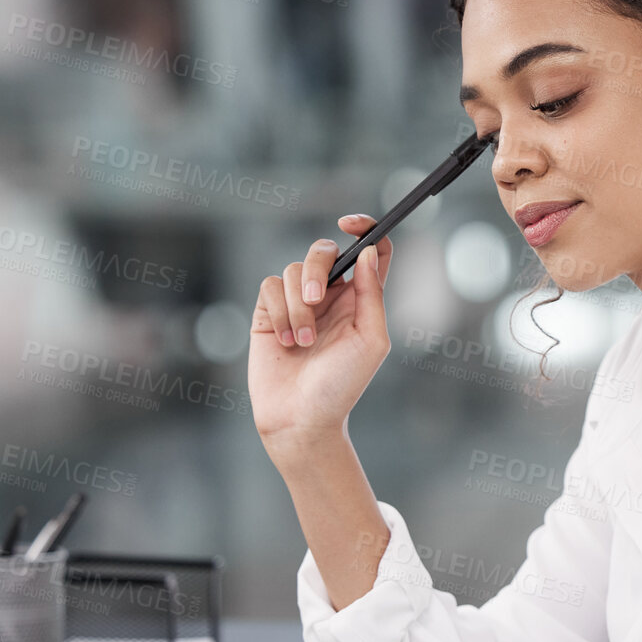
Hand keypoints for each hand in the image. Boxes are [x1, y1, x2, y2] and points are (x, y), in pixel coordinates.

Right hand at [248, 215, 392, 445]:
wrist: (301, 418)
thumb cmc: (342, 385)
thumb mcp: (371, 340)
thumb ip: (372, 294)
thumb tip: (367, 252)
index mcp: (361, 299)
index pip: (370, 250)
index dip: (364, 228)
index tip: (348, 223)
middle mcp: (330, 296)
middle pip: (324, 250)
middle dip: (316, 268)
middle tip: (315, 300)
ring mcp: (298, 303)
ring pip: (293, 270)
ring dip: (297, 307)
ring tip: (302, 342)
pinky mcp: (269, 313)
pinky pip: (270, 287)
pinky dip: (278, 313)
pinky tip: (284, 341)